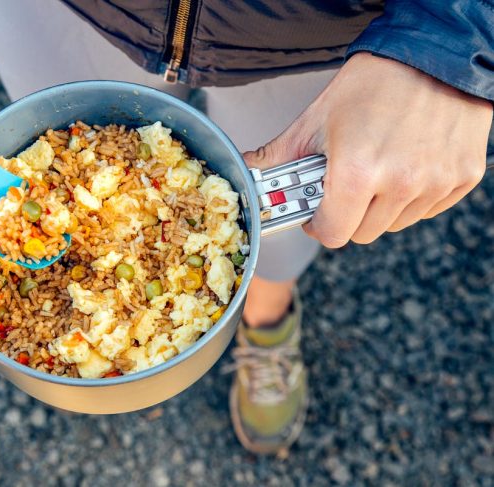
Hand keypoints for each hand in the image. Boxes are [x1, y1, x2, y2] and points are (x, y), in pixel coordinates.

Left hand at [245, 52, 492, 246]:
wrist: (433, 55)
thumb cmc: (371, 83)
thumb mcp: (316, 120)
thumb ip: (280, 157)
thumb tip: (247, 172)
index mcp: (357, 173)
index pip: (333, 234)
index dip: (319, 225)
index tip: (317, 213)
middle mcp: (400, 183)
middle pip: (363, 233)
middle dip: (347, 214)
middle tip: (345, 184)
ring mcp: (434, 183)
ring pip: (394, 223)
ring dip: (380, 207)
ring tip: (378, 167)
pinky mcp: (461, 178)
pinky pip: (427, 209)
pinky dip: (413, 197)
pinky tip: (407, 163)